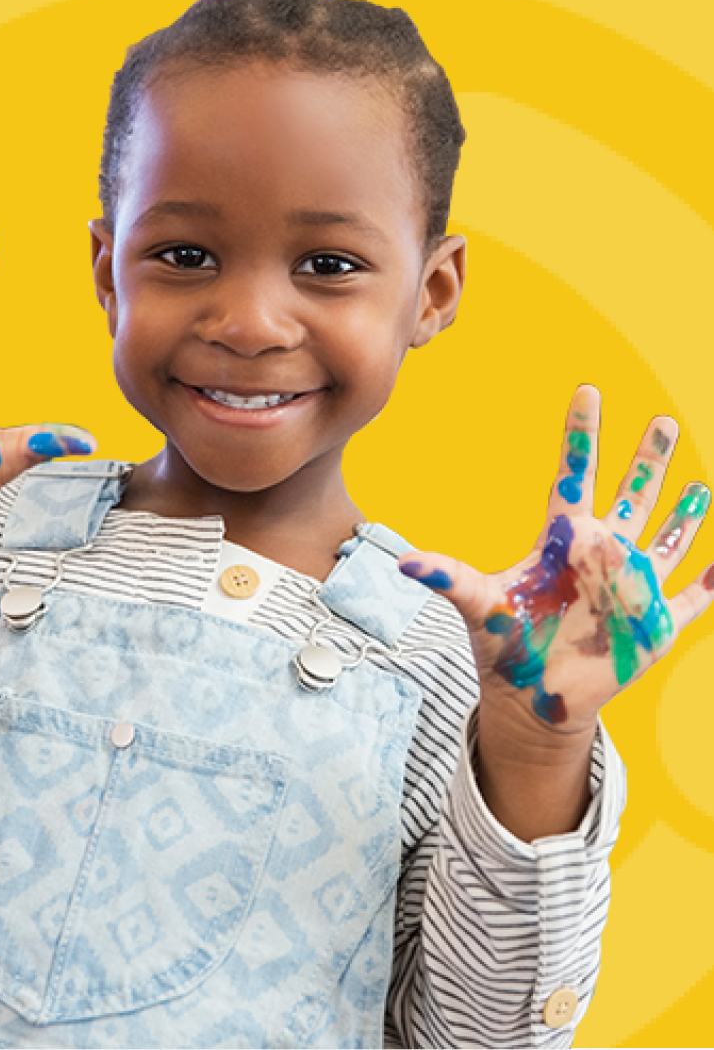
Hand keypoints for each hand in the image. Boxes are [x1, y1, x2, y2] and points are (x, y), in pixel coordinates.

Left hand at [399, 385, 711, 743]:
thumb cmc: (506, 644)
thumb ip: (448, 577)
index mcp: (563, 539)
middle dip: (648, 459)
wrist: (533, 696)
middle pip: (631, 494)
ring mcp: (633, 584)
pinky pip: (697, 595)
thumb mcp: (479, 604)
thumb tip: (401, 562)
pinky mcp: (658, 622)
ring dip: (685, 509)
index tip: (587, 389)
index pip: (576, 474)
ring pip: (667, 535)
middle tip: (662, 420)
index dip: (582, 434)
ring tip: (701, 482)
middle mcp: (603, 552)